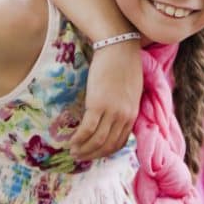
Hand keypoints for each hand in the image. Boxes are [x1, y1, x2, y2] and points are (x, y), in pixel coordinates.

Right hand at [71, 40, 142, 160]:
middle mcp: (123, 116)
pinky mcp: (98, 104)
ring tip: (73, 151)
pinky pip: (87, 129)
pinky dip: (78, 139)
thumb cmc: (124, 64)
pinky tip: (70, 141)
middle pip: (107, 145)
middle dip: (92, 154)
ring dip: (83, 149)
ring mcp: (111, 111)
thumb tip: (116, 117)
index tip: (94, 153)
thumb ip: (125, 106)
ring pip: (96, 141)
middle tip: (79, 157)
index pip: (119, 143)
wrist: (119, 47)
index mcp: (132, 114)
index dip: (105, 152)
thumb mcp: (132, 90)